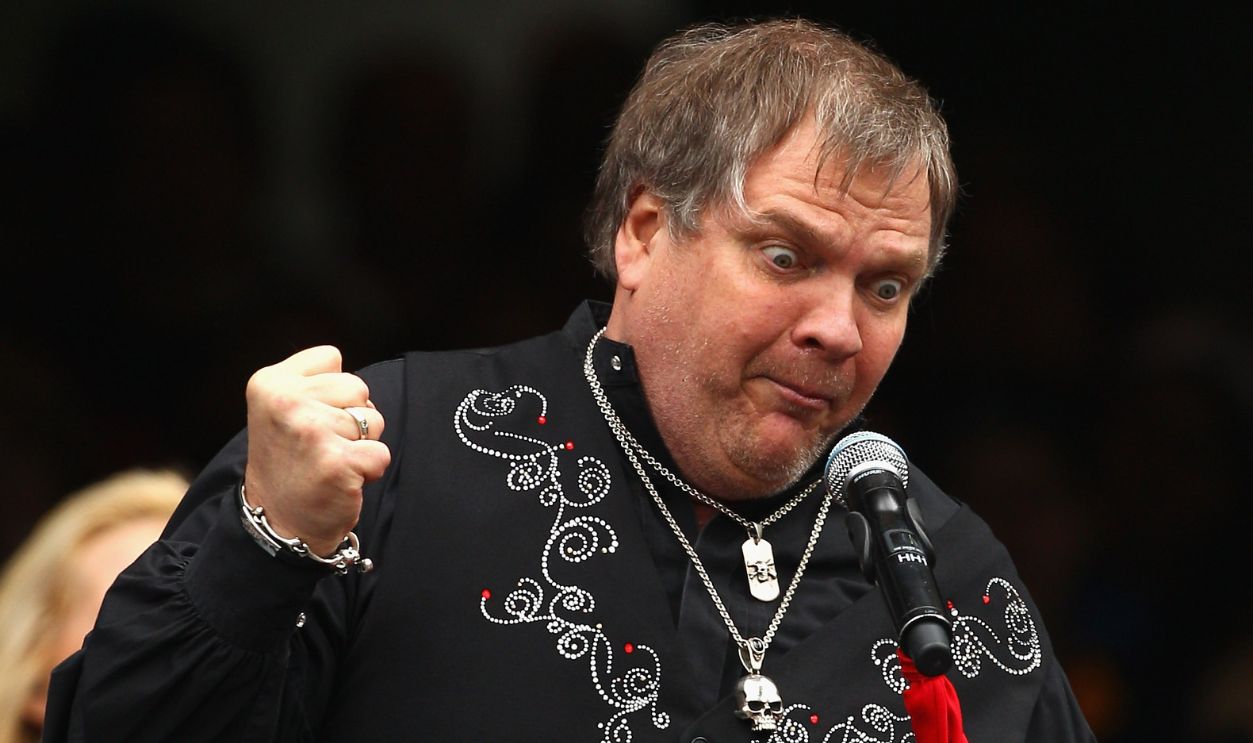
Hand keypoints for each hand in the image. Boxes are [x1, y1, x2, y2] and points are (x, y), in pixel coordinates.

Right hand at [243, 346, 389, 555]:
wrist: (278, 523)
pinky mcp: (336, 462)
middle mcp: (285, 402)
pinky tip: (341, 480)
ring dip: (362, 443)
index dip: (332, 390)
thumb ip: (312, 385)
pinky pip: (380, 452)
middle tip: (321, 445)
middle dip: (351, 416)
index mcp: (269, 382)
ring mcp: (311, 431)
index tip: (308, 419)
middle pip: (357, 386)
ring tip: (330, 461)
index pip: (331, 357)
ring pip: (373, 419)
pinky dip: (370, 469)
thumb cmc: (290, 463)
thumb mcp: (280, 410)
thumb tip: (355, 384)